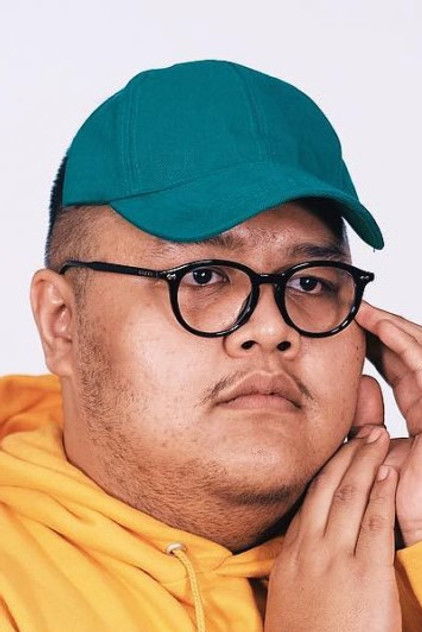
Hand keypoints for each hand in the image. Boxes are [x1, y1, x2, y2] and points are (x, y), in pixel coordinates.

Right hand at [264, 428, 400, 631]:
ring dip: (365, 463)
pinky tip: (387, 475)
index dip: (324, 472)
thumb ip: (293, 569)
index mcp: (290, 556)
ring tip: (376, 438)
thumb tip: (299, 550)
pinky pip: (374, 523)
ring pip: (350, 497)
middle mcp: (310, 549)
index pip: (308, 501)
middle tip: (361, 430)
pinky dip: (381, 495)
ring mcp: (336, 559)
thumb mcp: (285, 599)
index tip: (335, 452)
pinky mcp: (365, 574)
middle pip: (328, 489)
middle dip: (346, 456)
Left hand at [353, 300, 421, 546]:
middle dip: (385, 330)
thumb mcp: (367, 452)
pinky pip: (421, 363)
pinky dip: (400, 340)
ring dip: (391, 326)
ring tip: (363, 309)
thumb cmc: (391, 498)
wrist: (413, 529)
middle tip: (357, 311)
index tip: (354, 329)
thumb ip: (359, 426)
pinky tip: (378, 323)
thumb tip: (351, 395)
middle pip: (410, 354)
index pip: (400, 368)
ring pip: (418, 351)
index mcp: (421, 413)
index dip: (380, 345)